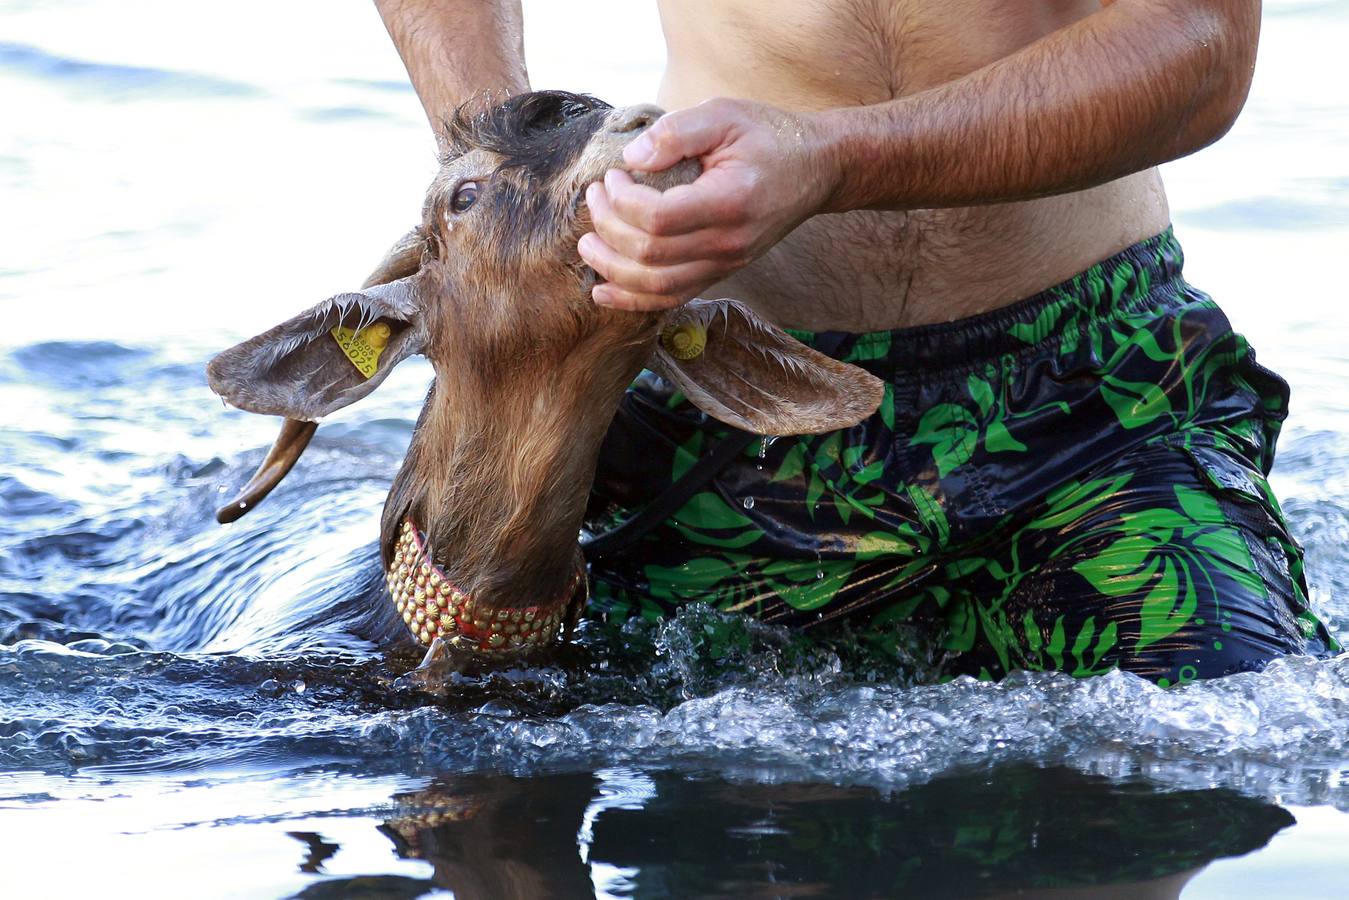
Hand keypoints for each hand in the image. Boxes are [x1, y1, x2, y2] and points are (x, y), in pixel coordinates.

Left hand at [578, 98, 836, 311]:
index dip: (622, 200)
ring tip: (587, 244)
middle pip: (650, 255)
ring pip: (657, 287)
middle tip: (594, 197)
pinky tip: (604, 290)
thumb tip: (632, 159)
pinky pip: (672, 298)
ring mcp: (726, 264)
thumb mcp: (724, 114)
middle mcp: (728, 243)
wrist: (816, 168)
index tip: (613, 174)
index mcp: (729, 202)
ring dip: (612, 269)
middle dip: (608, 228)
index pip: (658, 219)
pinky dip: (633, 300)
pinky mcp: (721, 273)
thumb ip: (676, 132)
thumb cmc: (769, 136)